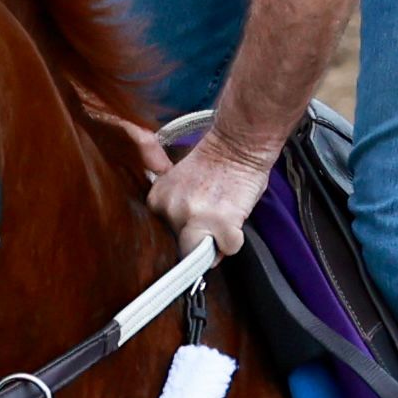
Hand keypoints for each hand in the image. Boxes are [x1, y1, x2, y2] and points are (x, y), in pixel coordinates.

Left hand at [149, 134, 273, 256]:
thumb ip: (175, 209)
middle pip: (180, 249)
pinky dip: (235, 239)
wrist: (239, 143)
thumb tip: (182, 241)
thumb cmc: (216, 160)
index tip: (193, 226)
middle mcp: (172, 208)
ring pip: (201, 254)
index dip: (183, 234)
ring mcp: (195, 216)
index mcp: (158, 199)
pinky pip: (228, 248)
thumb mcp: (179, 181)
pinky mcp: (221, 223)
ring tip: (223, 222)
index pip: (164, 237)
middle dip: (197, 242)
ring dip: (215, 243)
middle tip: (211, 223)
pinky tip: (235, 219)